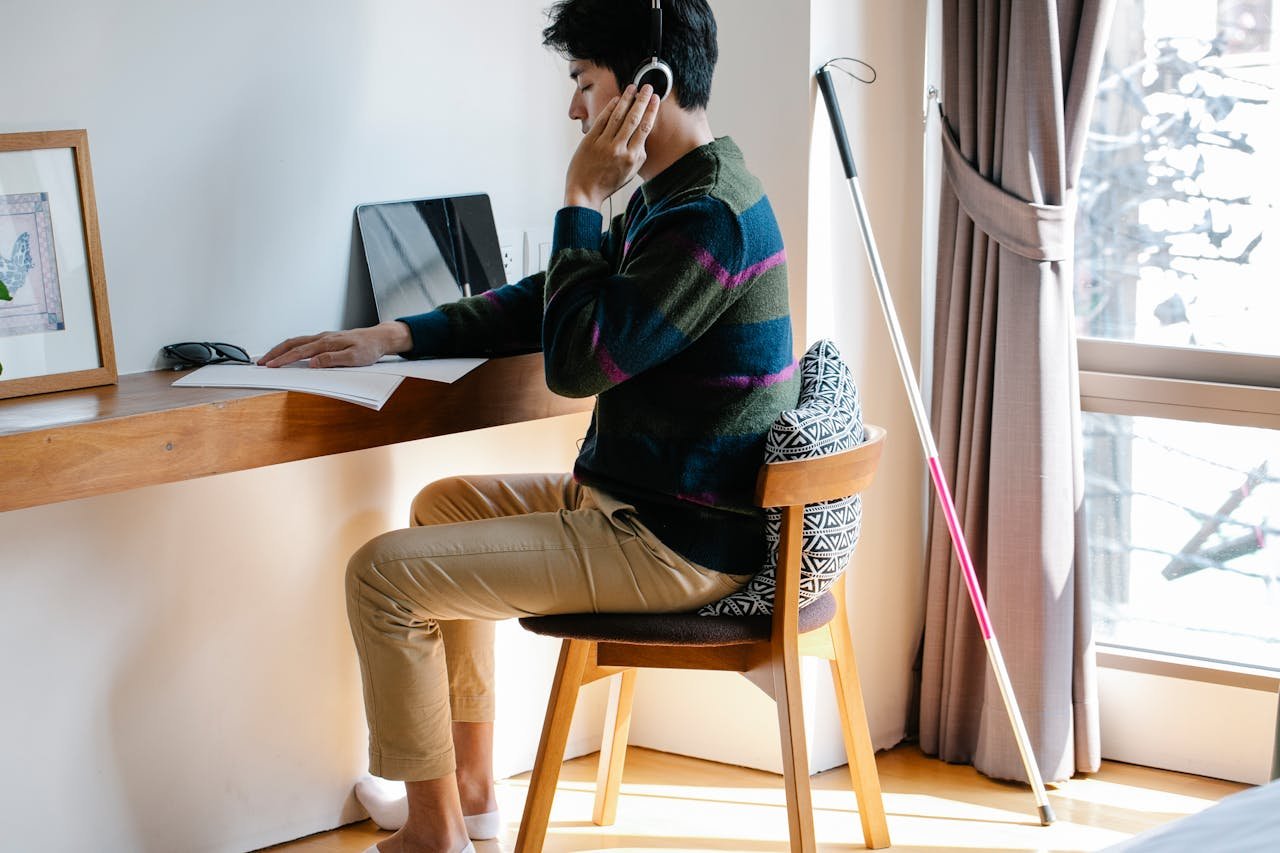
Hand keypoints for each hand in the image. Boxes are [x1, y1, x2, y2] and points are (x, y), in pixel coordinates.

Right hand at [257, 321, 411, 367]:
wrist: (380, 338)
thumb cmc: (369, 349)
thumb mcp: (354, 358)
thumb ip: (333, 360)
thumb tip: (313, 363)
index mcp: (327, 343)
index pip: (299, 352)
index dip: (283, 359)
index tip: (270, 366)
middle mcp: (322, 338)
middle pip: (292, 343)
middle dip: (275, 353)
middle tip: (261, 363)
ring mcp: (323, 337)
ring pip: (296, 341)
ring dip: (281, 350)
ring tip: (269, 358)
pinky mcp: (326, 340)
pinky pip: (304, 342)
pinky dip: (291, 347)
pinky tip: (288, 353)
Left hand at [564, 84, 659, 209]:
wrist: (584, 192)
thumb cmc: (607, 184)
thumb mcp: (630, 174)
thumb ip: (639, 156)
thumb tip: (643, 138)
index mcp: (632, 158)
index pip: (645, 129)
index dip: (651, 111)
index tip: (655, 99)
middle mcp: (619, 149)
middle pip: (633, 118)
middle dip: (642, 100)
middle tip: (647, 87)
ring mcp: (603, 144)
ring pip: (618, 116)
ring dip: (627, 99)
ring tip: (632, 88)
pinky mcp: (590, 140)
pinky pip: (602, 120)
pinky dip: (610, 108)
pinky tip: (616, 99)